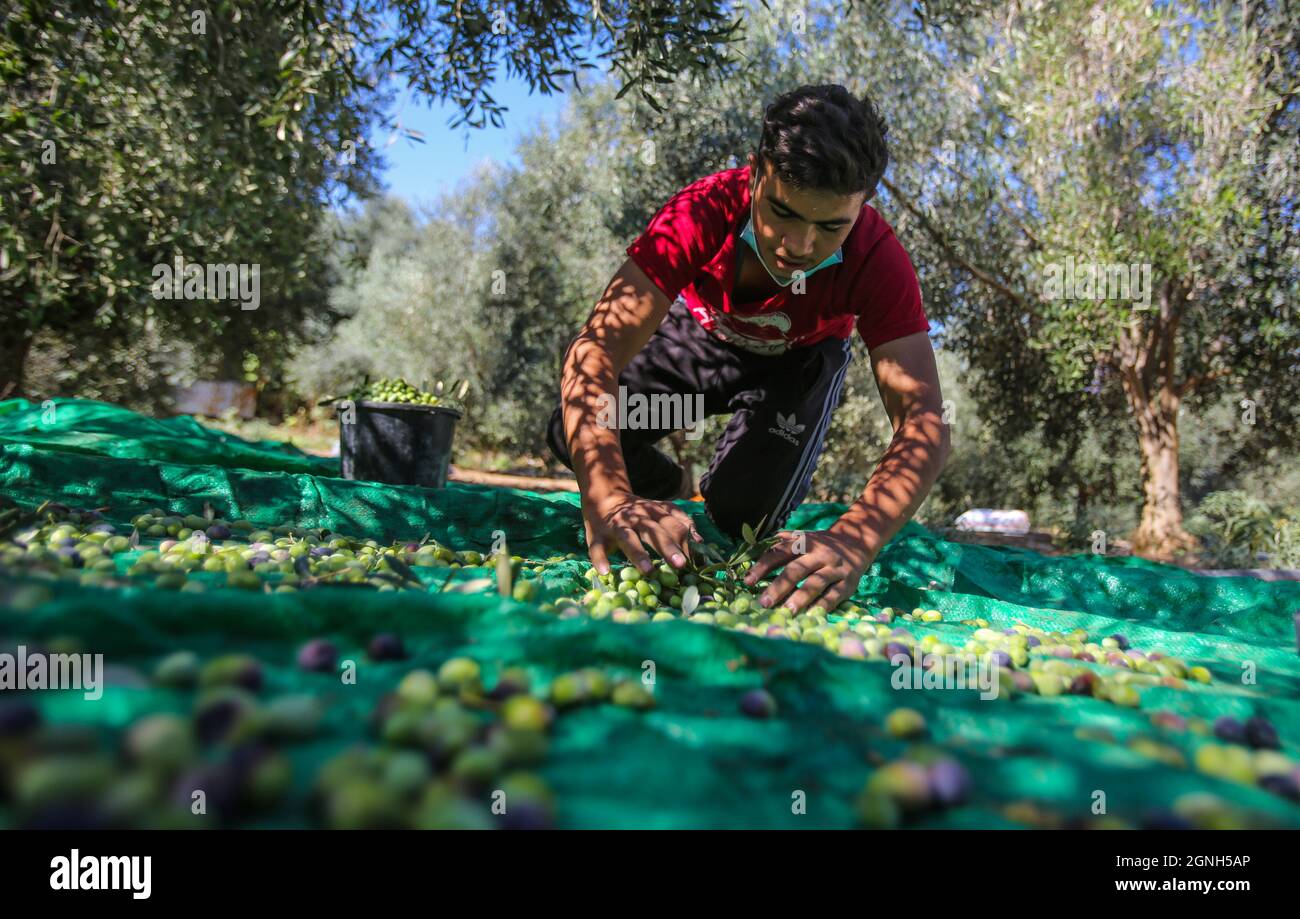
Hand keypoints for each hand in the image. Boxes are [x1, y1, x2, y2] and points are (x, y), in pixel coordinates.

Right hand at [583, 491, 699, 574]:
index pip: (672, 524)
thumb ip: (680, 524)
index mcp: (653, 511)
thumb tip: (700, 542)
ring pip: (628, 538)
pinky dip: (600, 559)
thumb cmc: (638, 513)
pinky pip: (597, 548)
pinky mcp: (597, 535)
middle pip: (653, 530)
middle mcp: (636, 517)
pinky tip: (605, 572)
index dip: (684, 541)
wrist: (604, 498)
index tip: (695, 561)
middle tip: (681, 564)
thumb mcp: (660, 513)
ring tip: (649, 571)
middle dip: (667, 546)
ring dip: (638, 554)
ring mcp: (616, 526)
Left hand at [742, 527, 874, 612]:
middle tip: (764, 603)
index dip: (763, 566)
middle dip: (779, 586)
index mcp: (803, 542)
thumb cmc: (819, 545)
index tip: (748, 582)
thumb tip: (750, 549)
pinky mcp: (848, 582)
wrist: (856, 542)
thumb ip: (779, 543)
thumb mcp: (801, 537)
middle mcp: (819, 554)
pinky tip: (811, 615)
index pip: (780, 552)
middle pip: (796, 569)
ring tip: (787, 611)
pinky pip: (835, 595)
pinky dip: (823, 605)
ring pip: (816, 582)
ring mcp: (834, 568)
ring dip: (800, 597)